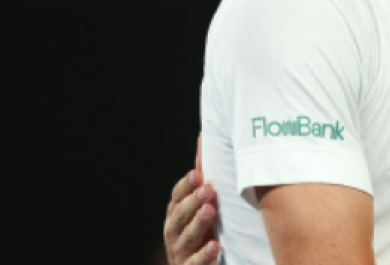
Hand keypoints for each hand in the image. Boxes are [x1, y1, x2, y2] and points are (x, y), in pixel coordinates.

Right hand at [163, 135, 220, 264]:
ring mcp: (181, 252)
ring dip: (197, 224)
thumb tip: (204, 137)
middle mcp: (174, 232)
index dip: (185, 187)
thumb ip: (201, 176)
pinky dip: (204, 255)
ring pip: (185, 238)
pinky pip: (195, 263)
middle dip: (191, 203)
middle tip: (208, 190)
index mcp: (176, 214)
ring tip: (210, 211)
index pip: (176, 197)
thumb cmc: (203, 228)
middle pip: (178, 216)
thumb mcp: (202, 202)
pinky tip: (216, 246)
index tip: (197, 174)